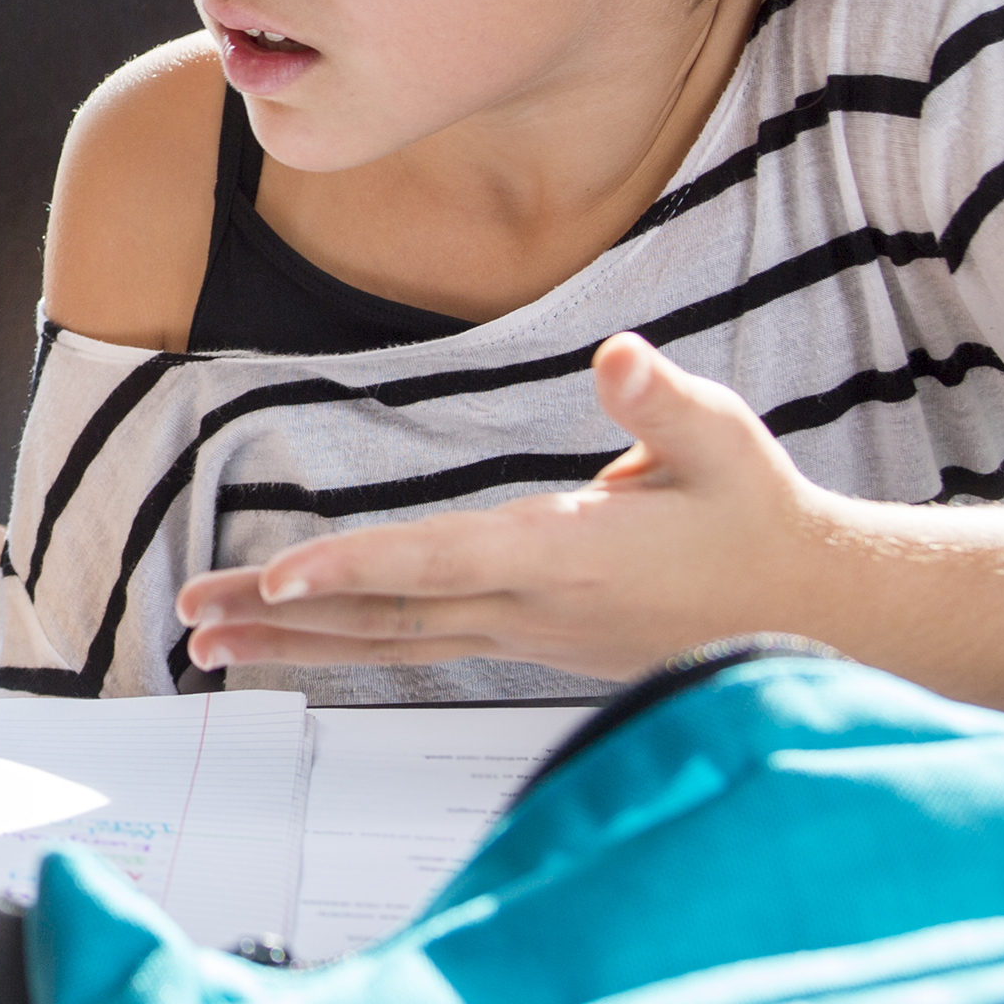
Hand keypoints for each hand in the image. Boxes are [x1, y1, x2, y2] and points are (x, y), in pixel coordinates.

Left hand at [172, 334, 851, 677]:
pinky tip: (296, 640)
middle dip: (285, 618)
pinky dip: (347, 643)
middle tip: (193, 617)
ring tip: (209, 641)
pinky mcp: (524, 641)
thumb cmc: (758, 518)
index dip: (358, 568)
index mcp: (565, 557)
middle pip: (386, 616)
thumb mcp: (725, 443)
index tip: (283, 578)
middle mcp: (530, 607)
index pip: (440, 563)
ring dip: (297, 641)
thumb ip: (663, 401)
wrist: (810, 611)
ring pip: (391, 641)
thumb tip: (620, 357)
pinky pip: (416, 645)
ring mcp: (523, 634)